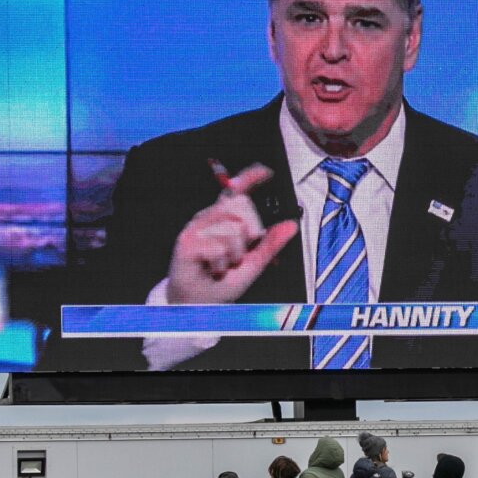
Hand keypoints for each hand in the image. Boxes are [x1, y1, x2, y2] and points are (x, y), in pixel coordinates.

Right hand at [165, 164, 299, 303]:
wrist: (198, 306)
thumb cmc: (221, 283)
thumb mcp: (253, 264)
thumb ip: (270, 244)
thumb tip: (290, 225)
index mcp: (223, 221)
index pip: (237, 193)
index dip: (250, 177)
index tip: (264, 172)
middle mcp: (208, 219)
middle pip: (241, 208)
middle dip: (249, 235)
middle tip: (237, 256)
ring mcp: (195, 229)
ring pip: (232, 229)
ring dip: (234, 254)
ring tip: (223, 265)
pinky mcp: (186, 242)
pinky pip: (219, 246)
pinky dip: (221, 264)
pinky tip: (213, 269)